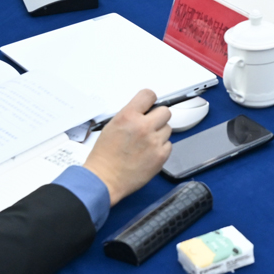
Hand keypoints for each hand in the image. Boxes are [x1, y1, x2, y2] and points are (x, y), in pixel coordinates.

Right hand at [82, 90, 174, 204]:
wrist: (104, 179)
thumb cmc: (104, 156)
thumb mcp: (112, 126)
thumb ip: (130, 116)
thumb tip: (144, 112)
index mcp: (128, 116)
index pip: (149, 95)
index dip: (150, 100)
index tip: (150, 105)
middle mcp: (143, 126)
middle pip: (165, 112)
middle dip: (158, 118)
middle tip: (149, 126)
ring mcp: (154, 141)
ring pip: (168, 129)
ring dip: (159, 134)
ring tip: (146, 144)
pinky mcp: (161, 155)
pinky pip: (169, 145)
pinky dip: (161, 148)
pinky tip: (149, 154)